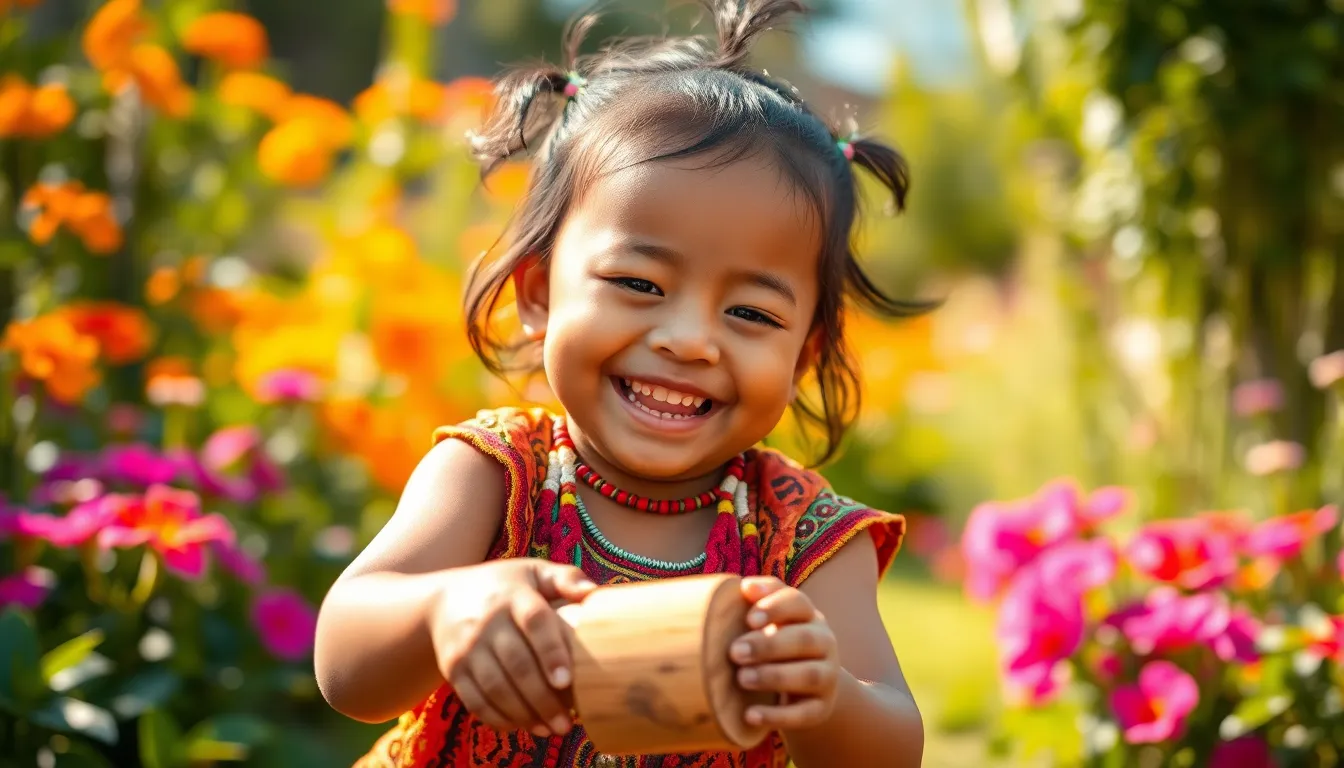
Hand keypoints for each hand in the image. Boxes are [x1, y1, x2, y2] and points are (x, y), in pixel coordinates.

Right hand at [428, 559, 595, 736]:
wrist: (444, 600)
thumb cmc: (504, 587)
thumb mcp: (533, 572)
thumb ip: (566, 579)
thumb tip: (594, 592)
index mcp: (513, 596)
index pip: (535, 622)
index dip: (551, 652)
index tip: (566, 680)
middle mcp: (486, 621)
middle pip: (517, 664)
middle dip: (543, 698)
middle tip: (567, 722)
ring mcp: (466, 647)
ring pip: (496, 687)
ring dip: (524, 714)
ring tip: (551, 729)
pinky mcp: (453, 669)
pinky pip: (475, 700)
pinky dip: (498, 719)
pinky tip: (522, 726)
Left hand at [730, 577, 839, 730]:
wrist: (806, 687)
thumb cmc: (776, 643)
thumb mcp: (771, 620)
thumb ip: (760, 600)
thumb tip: (744, 586)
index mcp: (808, 615)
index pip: (798, 602)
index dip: (775, 607)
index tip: (749, 618)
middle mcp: (824, 642)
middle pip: (804, 639)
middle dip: (769, 645)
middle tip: (734, 652)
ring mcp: (827, 676)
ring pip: (808, 675)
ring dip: (774, 676)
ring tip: (742, 678)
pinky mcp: (821, 708)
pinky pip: (804, 713)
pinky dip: (777, 715)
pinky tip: (750, 715)